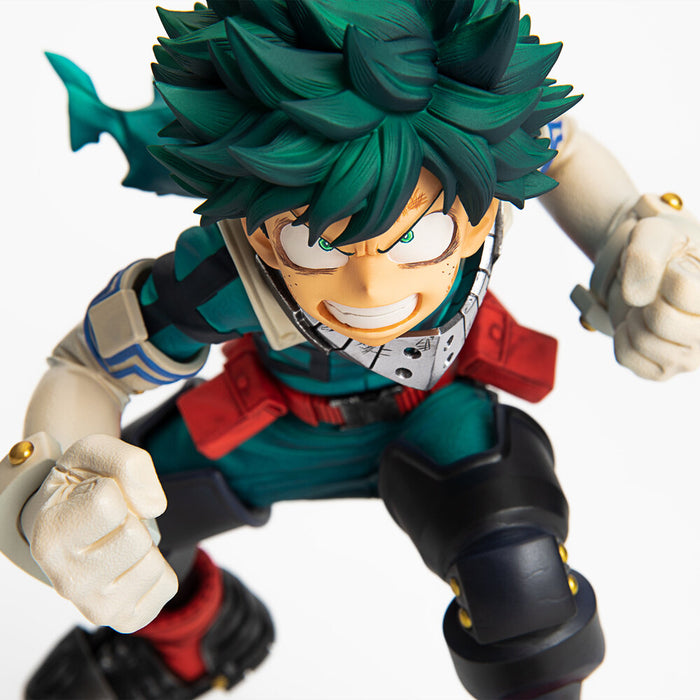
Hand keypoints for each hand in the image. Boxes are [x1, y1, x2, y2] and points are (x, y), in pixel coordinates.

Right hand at [22, 435, 176, 632]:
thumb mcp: (95, 455)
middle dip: (133, 519)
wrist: (71, 523)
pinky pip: (167, 586)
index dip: (113, 488)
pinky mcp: (123, 617)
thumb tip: (153, 507)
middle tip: (113, 521)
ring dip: (147, 544)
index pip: (107, 503)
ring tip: (121, 541)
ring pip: (152, 565)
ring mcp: (94, 605)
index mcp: (50, 537)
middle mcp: (66, 580)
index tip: (96, 494)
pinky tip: (133, 563)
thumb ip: (128, 462)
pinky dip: (160, 569)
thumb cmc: (83, 486)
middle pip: (135, 538)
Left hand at [608, 199, 699, 380]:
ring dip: (632, 317)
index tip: (671, 269)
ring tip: (645, 308)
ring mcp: (691, 358)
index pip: (682, 289)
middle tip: (653, 293)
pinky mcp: (662, 371)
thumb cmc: (660, 251)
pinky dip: (621, 335)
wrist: (648, 273)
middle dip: (645, 299)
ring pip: (642, 340)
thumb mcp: (653, 235)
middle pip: (660, 320)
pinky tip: (636, 325)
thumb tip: (635, 297)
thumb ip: (645, 254)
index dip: (664, 273)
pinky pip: (626, 356)